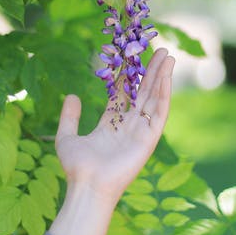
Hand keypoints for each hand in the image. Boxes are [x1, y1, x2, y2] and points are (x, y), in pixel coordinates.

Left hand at [55, 48, 174, 208]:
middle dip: (152, 71)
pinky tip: (167, 77)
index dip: (130, 75)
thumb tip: (73, 96)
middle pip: (143, 92)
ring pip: (154, 98)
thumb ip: (69, 117)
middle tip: (160, 49)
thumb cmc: (76, 167)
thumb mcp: (66, 137)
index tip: (134, 55)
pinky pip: (160, 112)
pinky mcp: (149, 138)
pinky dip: (164, 94)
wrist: (87, 185)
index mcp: (111, 125)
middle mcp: (129, 126)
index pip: (124, 94)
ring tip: (168, 56)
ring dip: (162, 77)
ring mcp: (141, 132)